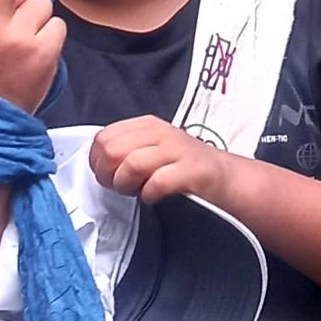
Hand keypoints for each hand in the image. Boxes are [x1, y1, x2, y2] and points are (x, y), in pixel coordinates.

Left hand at [89, 117, 228, 203]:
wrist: (223, 175)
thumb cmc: (182, 166)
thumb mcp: (151, 148)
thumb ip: (124, 149)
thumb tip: (96, 162)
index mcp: (147, 125)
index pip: (103, 137)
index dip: (98, 161)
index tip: (108, 174)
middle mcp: (161, 133)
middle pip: (112, 149)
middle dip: (109, 175)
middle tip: (121, 185)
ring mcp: (177, 150)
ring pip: (130, 164)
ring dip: (127, 185)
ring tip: (138, 190)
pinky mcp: (190, 170)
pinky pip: (156, 183)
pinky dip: (150, 194)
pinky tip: (155, 195)